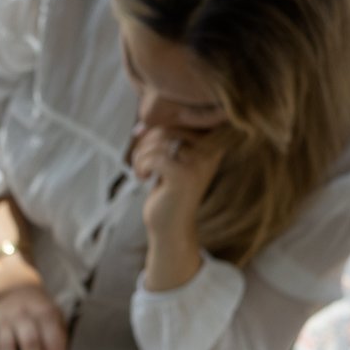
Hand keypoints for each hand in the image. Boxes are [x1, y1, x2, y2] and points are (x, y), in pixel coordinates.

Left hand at [128, 121, 226, 238]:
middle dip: (146, 140)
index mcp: (210, 146)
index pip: (181, 119)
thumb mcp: (169, 162)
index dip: (156, 125)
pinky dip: (141, 165)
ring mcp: (198, 165)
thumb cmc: (167, 194)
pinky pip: (154, 157)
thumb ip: (164, 141)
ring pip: (160, 140)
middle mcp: (209, 153)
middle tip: (140, 159)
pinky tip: (142, 178)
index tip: (141, 138)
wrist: (171, 229)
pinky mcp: (183, 177)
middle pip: (169, 126)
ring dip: (141, 154)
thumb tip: (141, 124)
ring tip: (141, 169)